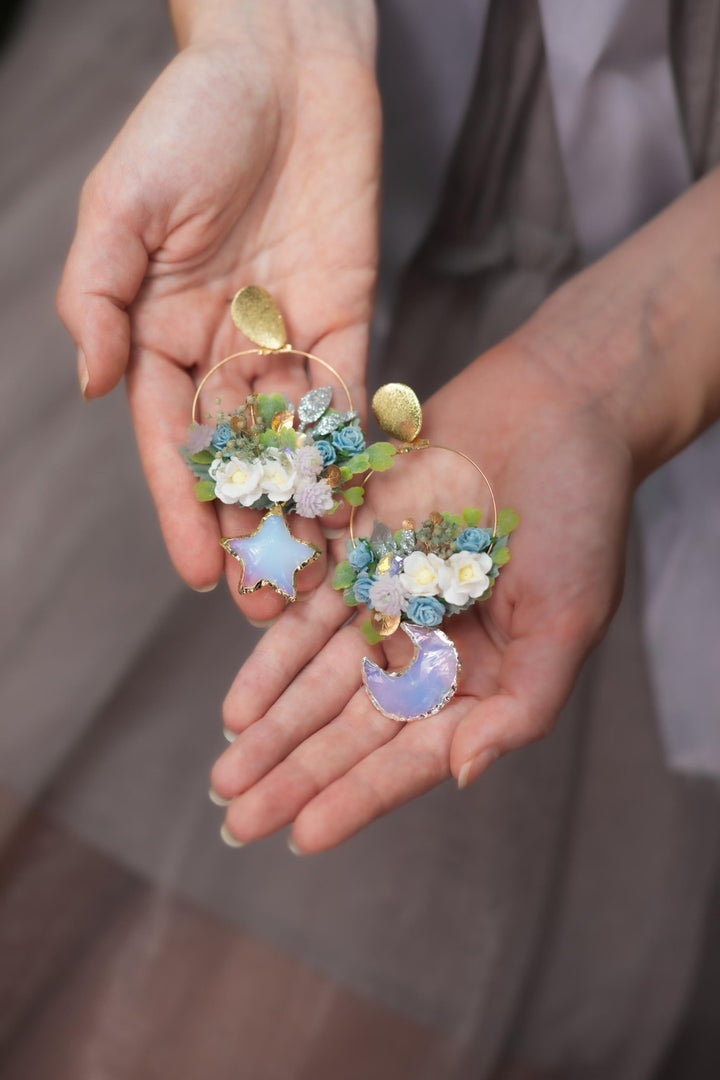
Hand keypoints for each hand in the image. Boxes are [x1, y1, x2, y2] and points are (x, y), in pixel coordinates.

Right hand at [56, 1, 379, 620]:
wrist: (282, 66)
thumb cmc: (186, 124)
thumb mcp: (120, 207)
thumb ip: (100, 297)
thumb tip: (95, 384)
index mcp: (160, 336)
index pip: (172, 441)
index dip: (184, 508)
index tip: (200, 570)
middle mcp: (224, 354)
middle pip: (238, 461)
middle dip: (251, 532)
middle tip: (268, 607)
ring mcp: (287, 344)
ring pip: (297, 447)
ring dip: (305, 513)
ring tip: (320, 580)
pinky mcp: (347, 323)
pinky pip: (350, 400)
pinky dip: (355, 454)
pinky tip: (364, 508)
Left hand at [211, 340, 634, 850]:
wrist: (556, 408)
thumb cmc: (580, 514)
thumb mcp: (567, 620)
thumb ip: (521, 705)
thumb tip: (463, 776)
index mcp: (482, 677)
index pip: (411, 752)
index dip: (358, 794)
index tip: (304, 835)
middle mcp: (430, 647)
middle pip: (351, 724)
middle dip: (295, 772)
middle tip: (239, 819)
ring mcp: (389, 599)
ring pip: (318, 677)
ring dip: (271, 725)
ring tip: (226, 774)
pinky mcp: (358, 550)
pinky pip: (306, 609)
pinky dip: (270, 653)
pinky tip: (237, 701)